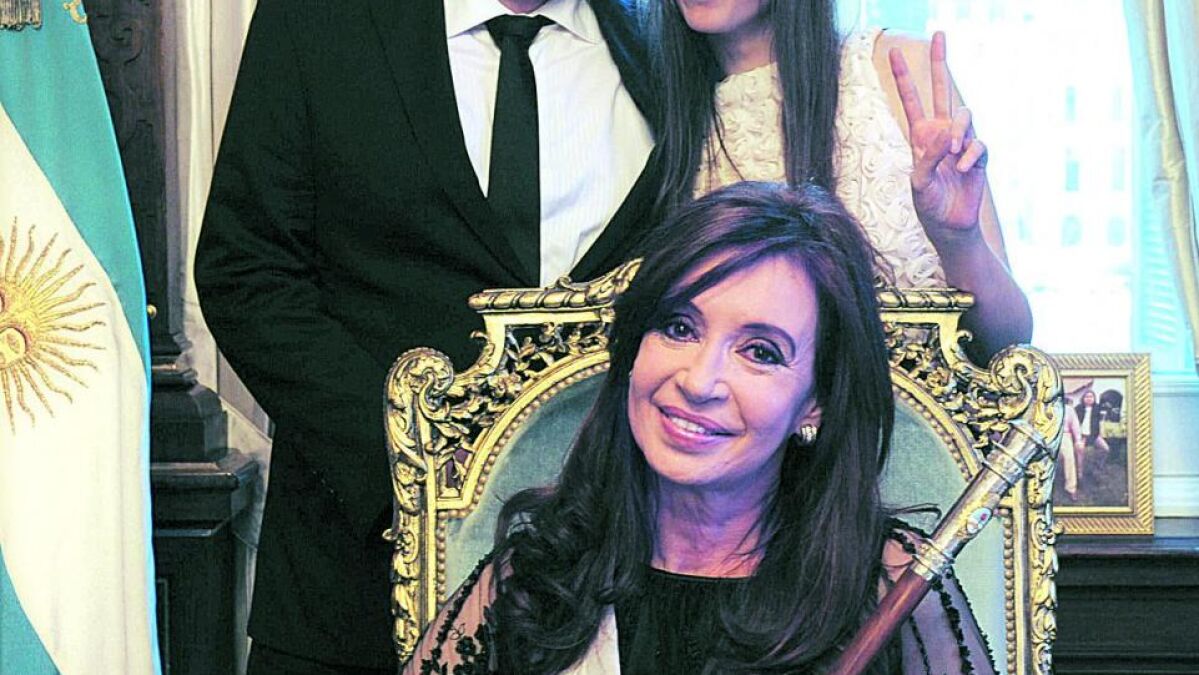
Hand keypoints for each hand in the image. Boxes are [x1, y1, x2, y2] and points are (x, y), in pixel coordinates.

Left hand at [889, 32, 987, 246]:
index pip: (911, 101)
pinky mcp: (979, 156)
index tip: (893, 53)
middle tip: (938, 34)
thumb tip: (947, 135)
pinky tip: (963, 170)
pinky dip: (970, 156)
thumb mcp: (919, 183)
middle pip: (942, 90)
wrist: (950, 226)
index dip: (904, 77)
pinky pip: (978, 144)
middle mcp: (942, 133)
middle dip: (940, 62)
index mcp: (921, 136)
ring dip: (959, 132)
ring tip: (953, 152)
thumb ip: (929, 157)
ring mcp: (962, 142)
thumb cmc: (929, 206)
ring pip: (965, 115)